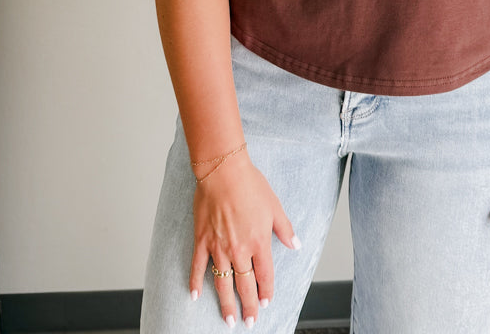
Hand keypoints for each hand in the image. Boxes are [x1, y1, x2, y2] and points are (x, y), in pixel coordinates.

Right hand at [189, 151, 299, 326]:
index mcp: (259, 242)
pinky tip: (193, 296)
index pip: (264, 275)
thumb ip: (285, 229)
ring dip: (226, 303)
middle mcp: (239, 250)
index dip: (265, 291)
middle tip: (249, 322)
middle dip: (248, 306)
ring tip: (228, 319)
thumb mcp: (275, 206)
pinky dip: (195, 282)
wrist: (224, 172)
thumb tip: (296, 244)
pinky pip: (198, 266)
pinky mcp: (202, 240)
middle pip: (244, 285)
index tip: (266, 303)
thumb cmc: (251, 185)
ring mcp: (218, 247)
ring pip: (222, 282)